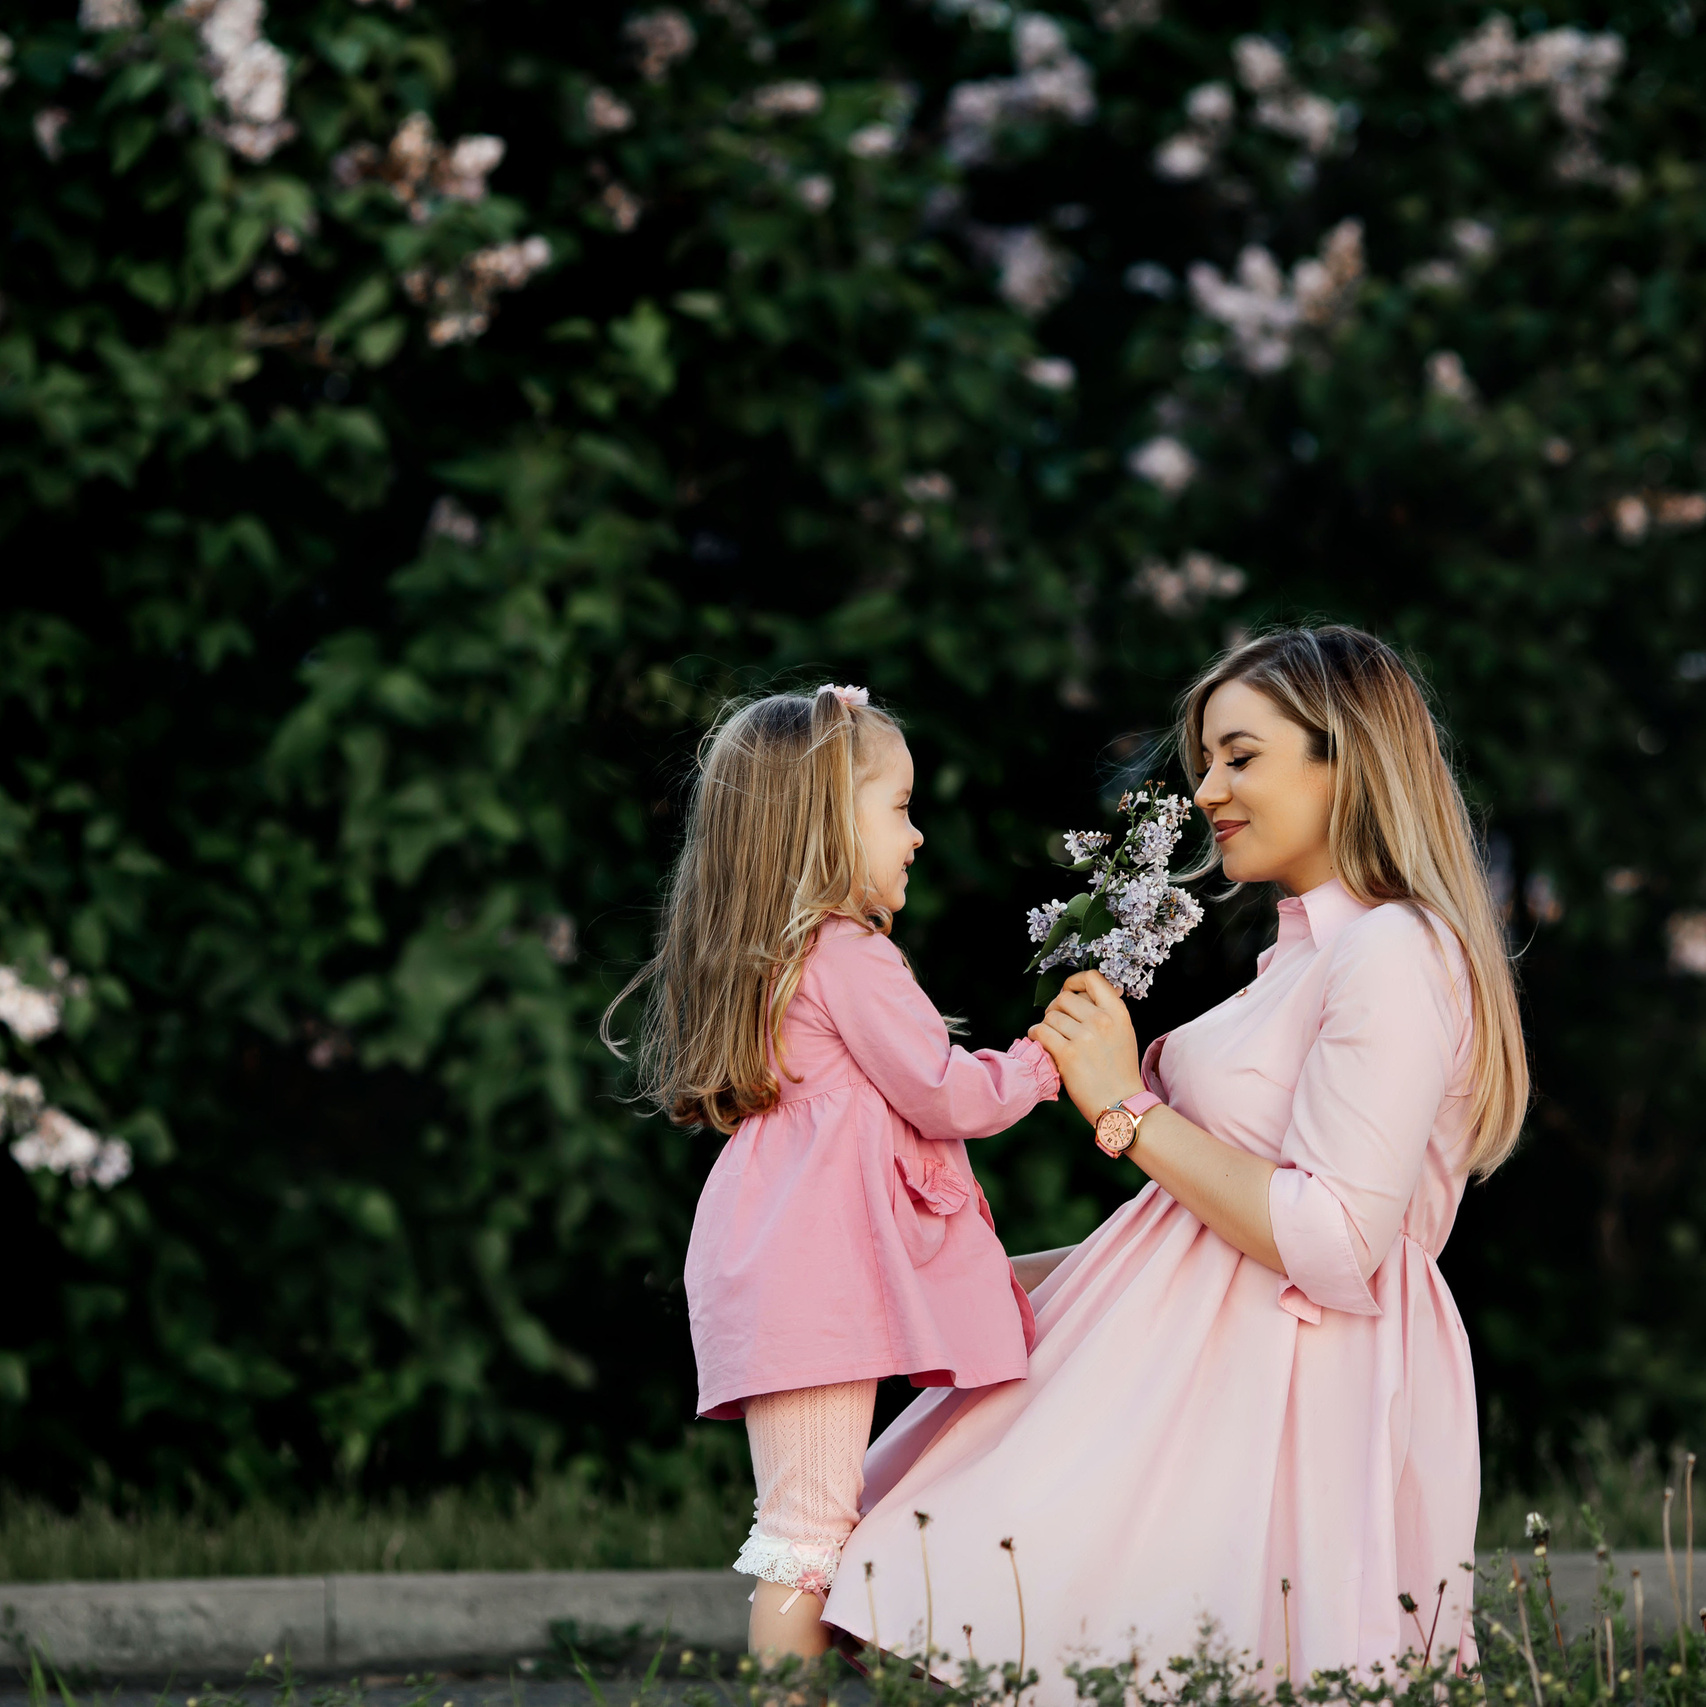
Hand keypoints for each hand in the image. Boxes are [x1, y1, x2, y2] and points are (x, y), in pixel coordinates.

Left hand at [1027, 969, 1146, 1126]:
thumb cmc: (1120, 1071)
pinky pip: (1040, 1031)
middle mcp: (1101, 1020)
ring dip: (1046, 1025)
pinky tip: (1041, 1042)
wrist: (1121, 1104)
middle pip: (1064, 998)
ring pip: (1050, 1016)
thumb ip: (1106, 1011)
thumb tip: (1085, 993)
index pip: (1092, 978)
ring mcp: (1084, 1037)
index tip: (1069, 991)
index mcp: (1117, 1012)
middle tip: (1057, 1022)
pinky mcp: (1068, 1054)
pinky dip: (1035, 1035)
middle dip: (1055, 1008)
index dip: (1074, 982)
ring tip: (1052, 1038)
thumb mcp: (1123, 1033)